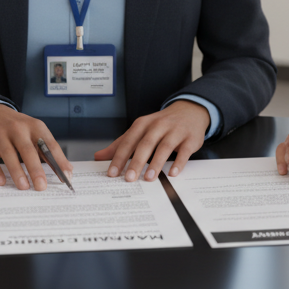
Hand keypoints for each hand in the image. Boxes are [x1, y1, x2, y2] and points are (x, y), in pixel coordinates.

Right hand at [0, 104, 70, 190]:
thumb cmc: (17, 127)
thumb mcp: (34, 131)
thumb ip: (48, 150)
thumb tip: (67, 170)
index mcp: (35, 126)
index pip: (49, 145)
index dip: (59, 161)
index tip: (66, 177)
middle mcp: (18, 129)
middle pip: (28, 150)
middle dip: (36, 169)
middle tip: (41, 186)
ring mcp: (0, 135)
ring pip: (9, 154)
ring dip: (17, 172)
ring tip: (24, 186)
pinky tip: (2, 181)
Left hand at [93, 100, 209, 180]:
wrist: (190, 111)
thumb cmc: (161, 124)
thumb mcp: (140, 129)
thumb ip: (121, 144)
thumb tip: (98, 156)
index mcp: (143, 124)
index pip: (128, 141)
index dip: (120, 157)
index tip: (112, 172)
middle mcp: (158, 125)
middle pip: (145, 144)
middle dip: (136, 161)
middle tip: (129, 178)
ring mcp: (175, 131)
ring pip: (164, 147)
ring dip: (156, 163)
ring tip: (148, 178)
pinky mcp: (190, 138)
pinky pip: (184, 151)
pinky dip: (179, 163)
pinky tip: (173, 173)